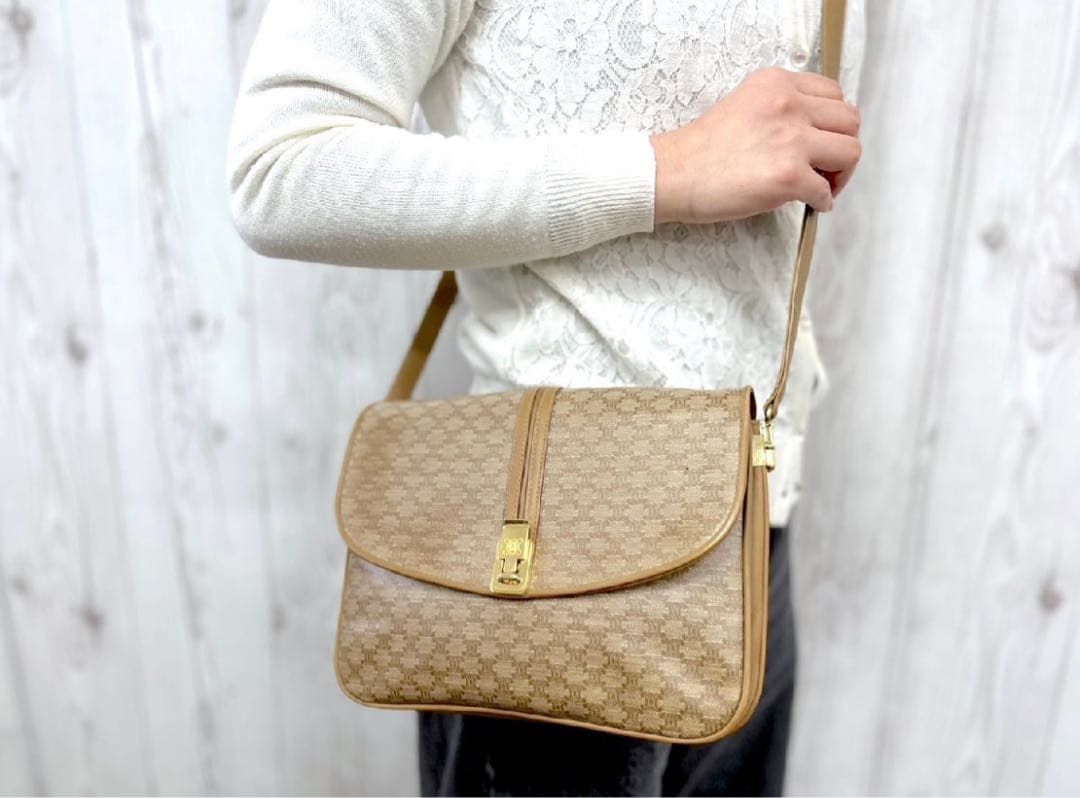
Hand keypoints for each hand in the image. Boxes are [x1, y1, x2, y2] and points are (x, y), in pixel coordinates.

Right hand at [649, 66, 861, 224]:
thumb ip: (780, 107)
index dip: (833, 122)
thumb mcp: (745, 104)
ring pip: (850, 152)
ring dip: (841, 174)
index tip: (822, 142)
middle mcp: (789, 104)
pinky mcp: (788, 175)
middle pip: (850, 121)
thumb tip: (814, 134)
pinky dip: (823, 202)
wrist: (672, 174)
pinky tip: (810, 205)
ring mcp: (791, 140)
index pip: (833, 94)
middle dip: (842, 148)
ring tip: (821, 186)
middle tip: (826, 168)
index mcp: (777, 83)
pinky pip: (826, 192)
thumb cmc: (702, 148)